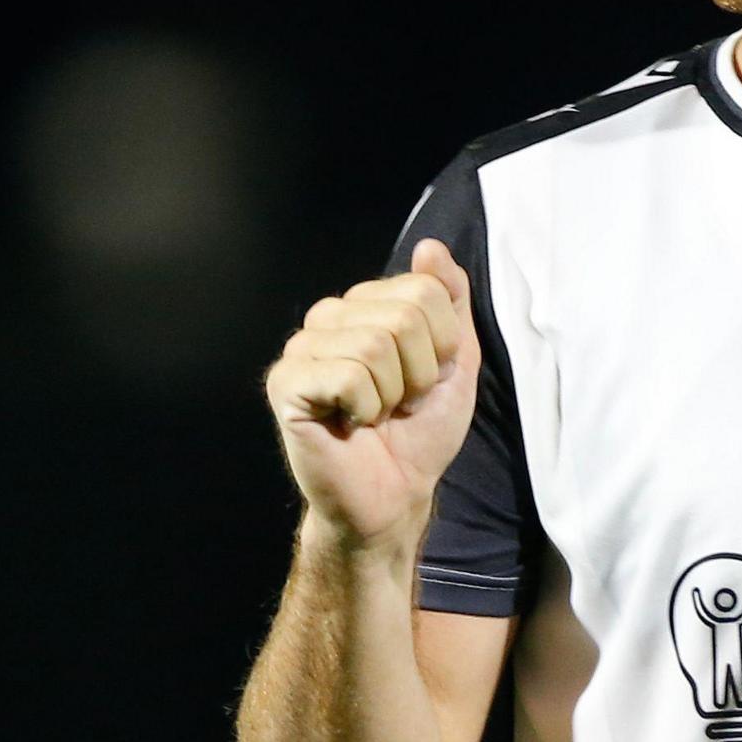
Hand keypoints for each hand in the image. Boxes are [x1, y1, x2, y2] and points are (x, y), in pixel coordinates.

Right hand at [264, 238, 482, 553]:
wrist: (394, 495)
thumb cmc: (419, 431)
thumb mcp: (455, 359)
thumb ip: (449, 300)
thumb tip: (431, 246)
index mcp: (366, 305)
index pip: (425, 288)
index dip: (443, 344)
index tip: (426, 380)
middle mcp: (328, 317)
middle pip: (404, 315)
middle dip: (421, 372)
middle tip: (400, 404)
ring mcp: (302, 348)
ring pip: (375, 345)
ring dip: (393, 395)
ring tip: (376, 414)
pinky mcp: (285, 383)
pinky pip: (347, 376)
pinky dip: (365, 408)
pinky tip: (350, 423)